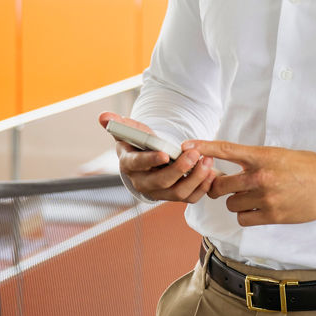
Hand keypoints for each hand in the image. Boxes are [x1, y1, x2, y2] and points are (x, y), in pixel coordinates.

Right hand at [97, 111, 215, 202]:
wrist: (151, 157)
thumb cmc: (140, 142)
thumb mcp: (129, 130)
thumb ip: (118, 123)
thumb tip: (104, 117)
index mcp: (130, 165)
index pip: (137, 165)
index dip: (150, 160)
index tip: (165, 154)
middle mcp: (143, 183)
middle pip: (161, 182)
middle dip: (179, 169)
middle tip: (194, 154)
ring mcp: (160, 192)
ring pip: (178, 193)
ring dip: (195, 178)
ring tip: (207, 161)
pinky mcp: (175, 195)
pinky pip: (190, 198)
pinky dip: (202, 188)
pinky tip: (212, 172)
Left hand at [198, 140, 315, 226]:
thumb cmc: (308, 166)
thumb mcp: (280, 154)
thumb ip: (257, 160)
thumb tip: (235, 166)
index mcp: (262, 156)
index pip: (225, 150)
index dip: (203, 147)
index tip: (186, 146)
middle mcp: (260, 176)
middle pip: (219, 184)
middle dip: (217, 186)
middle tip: (224, 186)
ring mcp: (266, 197)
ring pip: (231, 203)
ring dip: (235, 201)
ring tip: (250, 197)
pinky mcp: (272, 215)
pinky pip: (244, 218)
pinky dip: (246, 215)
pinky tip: (257, 209)